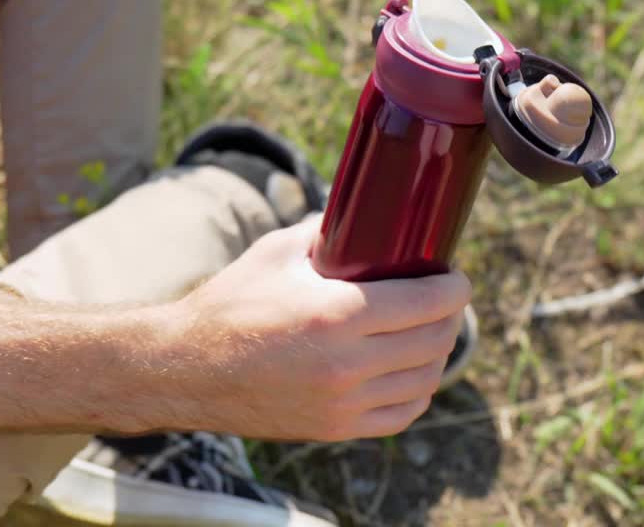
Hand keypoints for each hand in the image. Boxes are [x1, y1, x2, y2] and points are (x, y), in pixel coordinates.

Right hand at [158, 216, 470, 440]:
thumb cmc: (231, 303)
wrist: (188, 369)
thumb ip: (326, 232)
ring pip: (423, 380)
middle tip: (444, 299)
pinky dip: (417, 392)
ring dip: (437, 354)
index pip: (427, 303)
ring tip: (431, 332)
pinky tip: (412, 373)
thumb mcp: (278, 253)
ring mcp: (343, 403)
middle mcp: (348, 364)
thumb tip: (362, 215)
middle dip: (449, 316)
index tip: (456, 278)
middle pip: (433, 341)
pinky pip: (400, 415)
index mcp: (338, 314)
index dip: (454, 289)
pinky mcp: (335, 428)